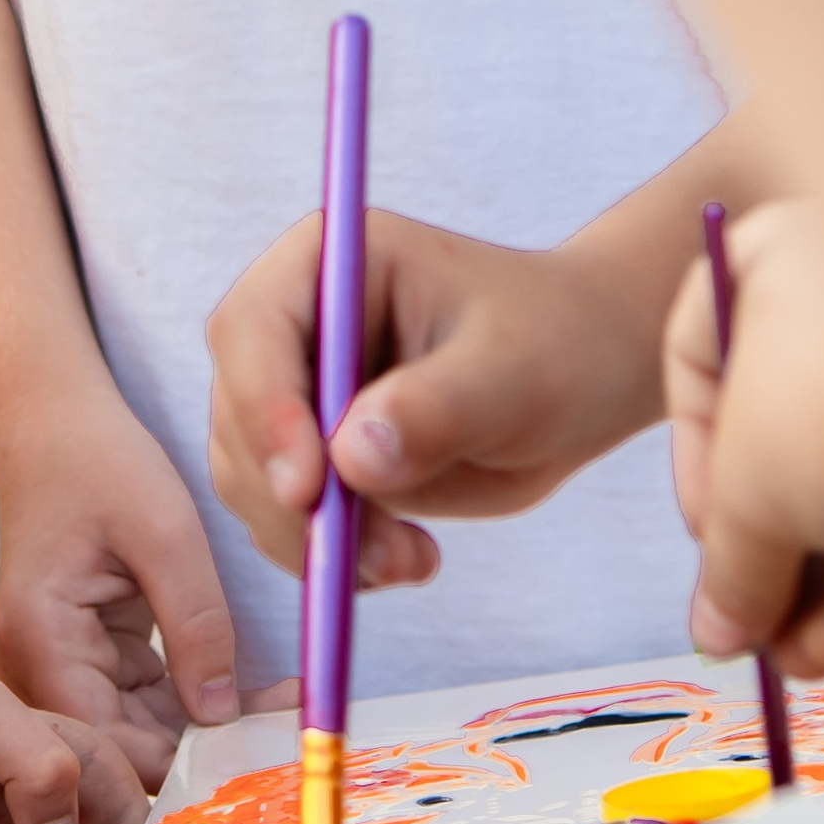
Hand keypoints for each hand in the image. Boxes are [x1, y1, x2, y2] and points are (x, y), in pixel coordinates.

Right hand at [0, 395, 252, 782]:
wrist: (53, 424)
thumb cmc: (99, 462)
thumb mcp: (164, 532)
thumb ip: (196, 624)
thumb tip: (221, 714)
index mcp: (41, 640)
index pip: (104, 746)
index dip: (178, 764)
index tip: (257, 758)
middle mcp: (34, 670)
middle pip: (118, 751)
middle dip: (202, 753)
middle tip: (286, 742)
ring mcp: (55, 669)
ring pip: (137, 734)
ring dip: (207, 731)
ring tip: (285, 713)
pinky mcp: (82, 661)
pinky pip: (143, 704)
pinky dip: (196, 701)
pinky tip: (257, 694)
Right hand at [208, 207, 668, 590]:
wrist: (585, 374)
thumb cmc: (555, 342)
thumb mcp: (510, 371)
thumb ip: (434, 409)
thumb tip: (351, 458)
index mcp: (326, 263)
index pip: (254, 330)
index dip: (265, 410)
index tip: (308, 489)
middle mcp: (294, 322)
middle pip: (238, 412)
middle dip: (292, 496)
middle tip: (373, 557)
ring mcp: (299, 390)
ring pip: (251, 475)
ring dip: (311, 537)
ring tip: (411, 560)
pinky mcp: (315, 452)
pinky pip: (283, 516)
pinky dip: (330, 554)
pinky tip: (405, 558)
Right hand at [670, 201, 823, 676]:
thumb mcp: (751, 496)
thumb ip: (726, 565)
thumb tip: (720, 634)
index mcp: (780, 251)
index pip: (698, 350)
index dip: (692, 457)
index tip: (708, 538)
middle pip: (785, 428)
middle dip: (769, 549)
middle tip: (754, 629)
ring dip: (818, 580)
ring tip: (797, 662)